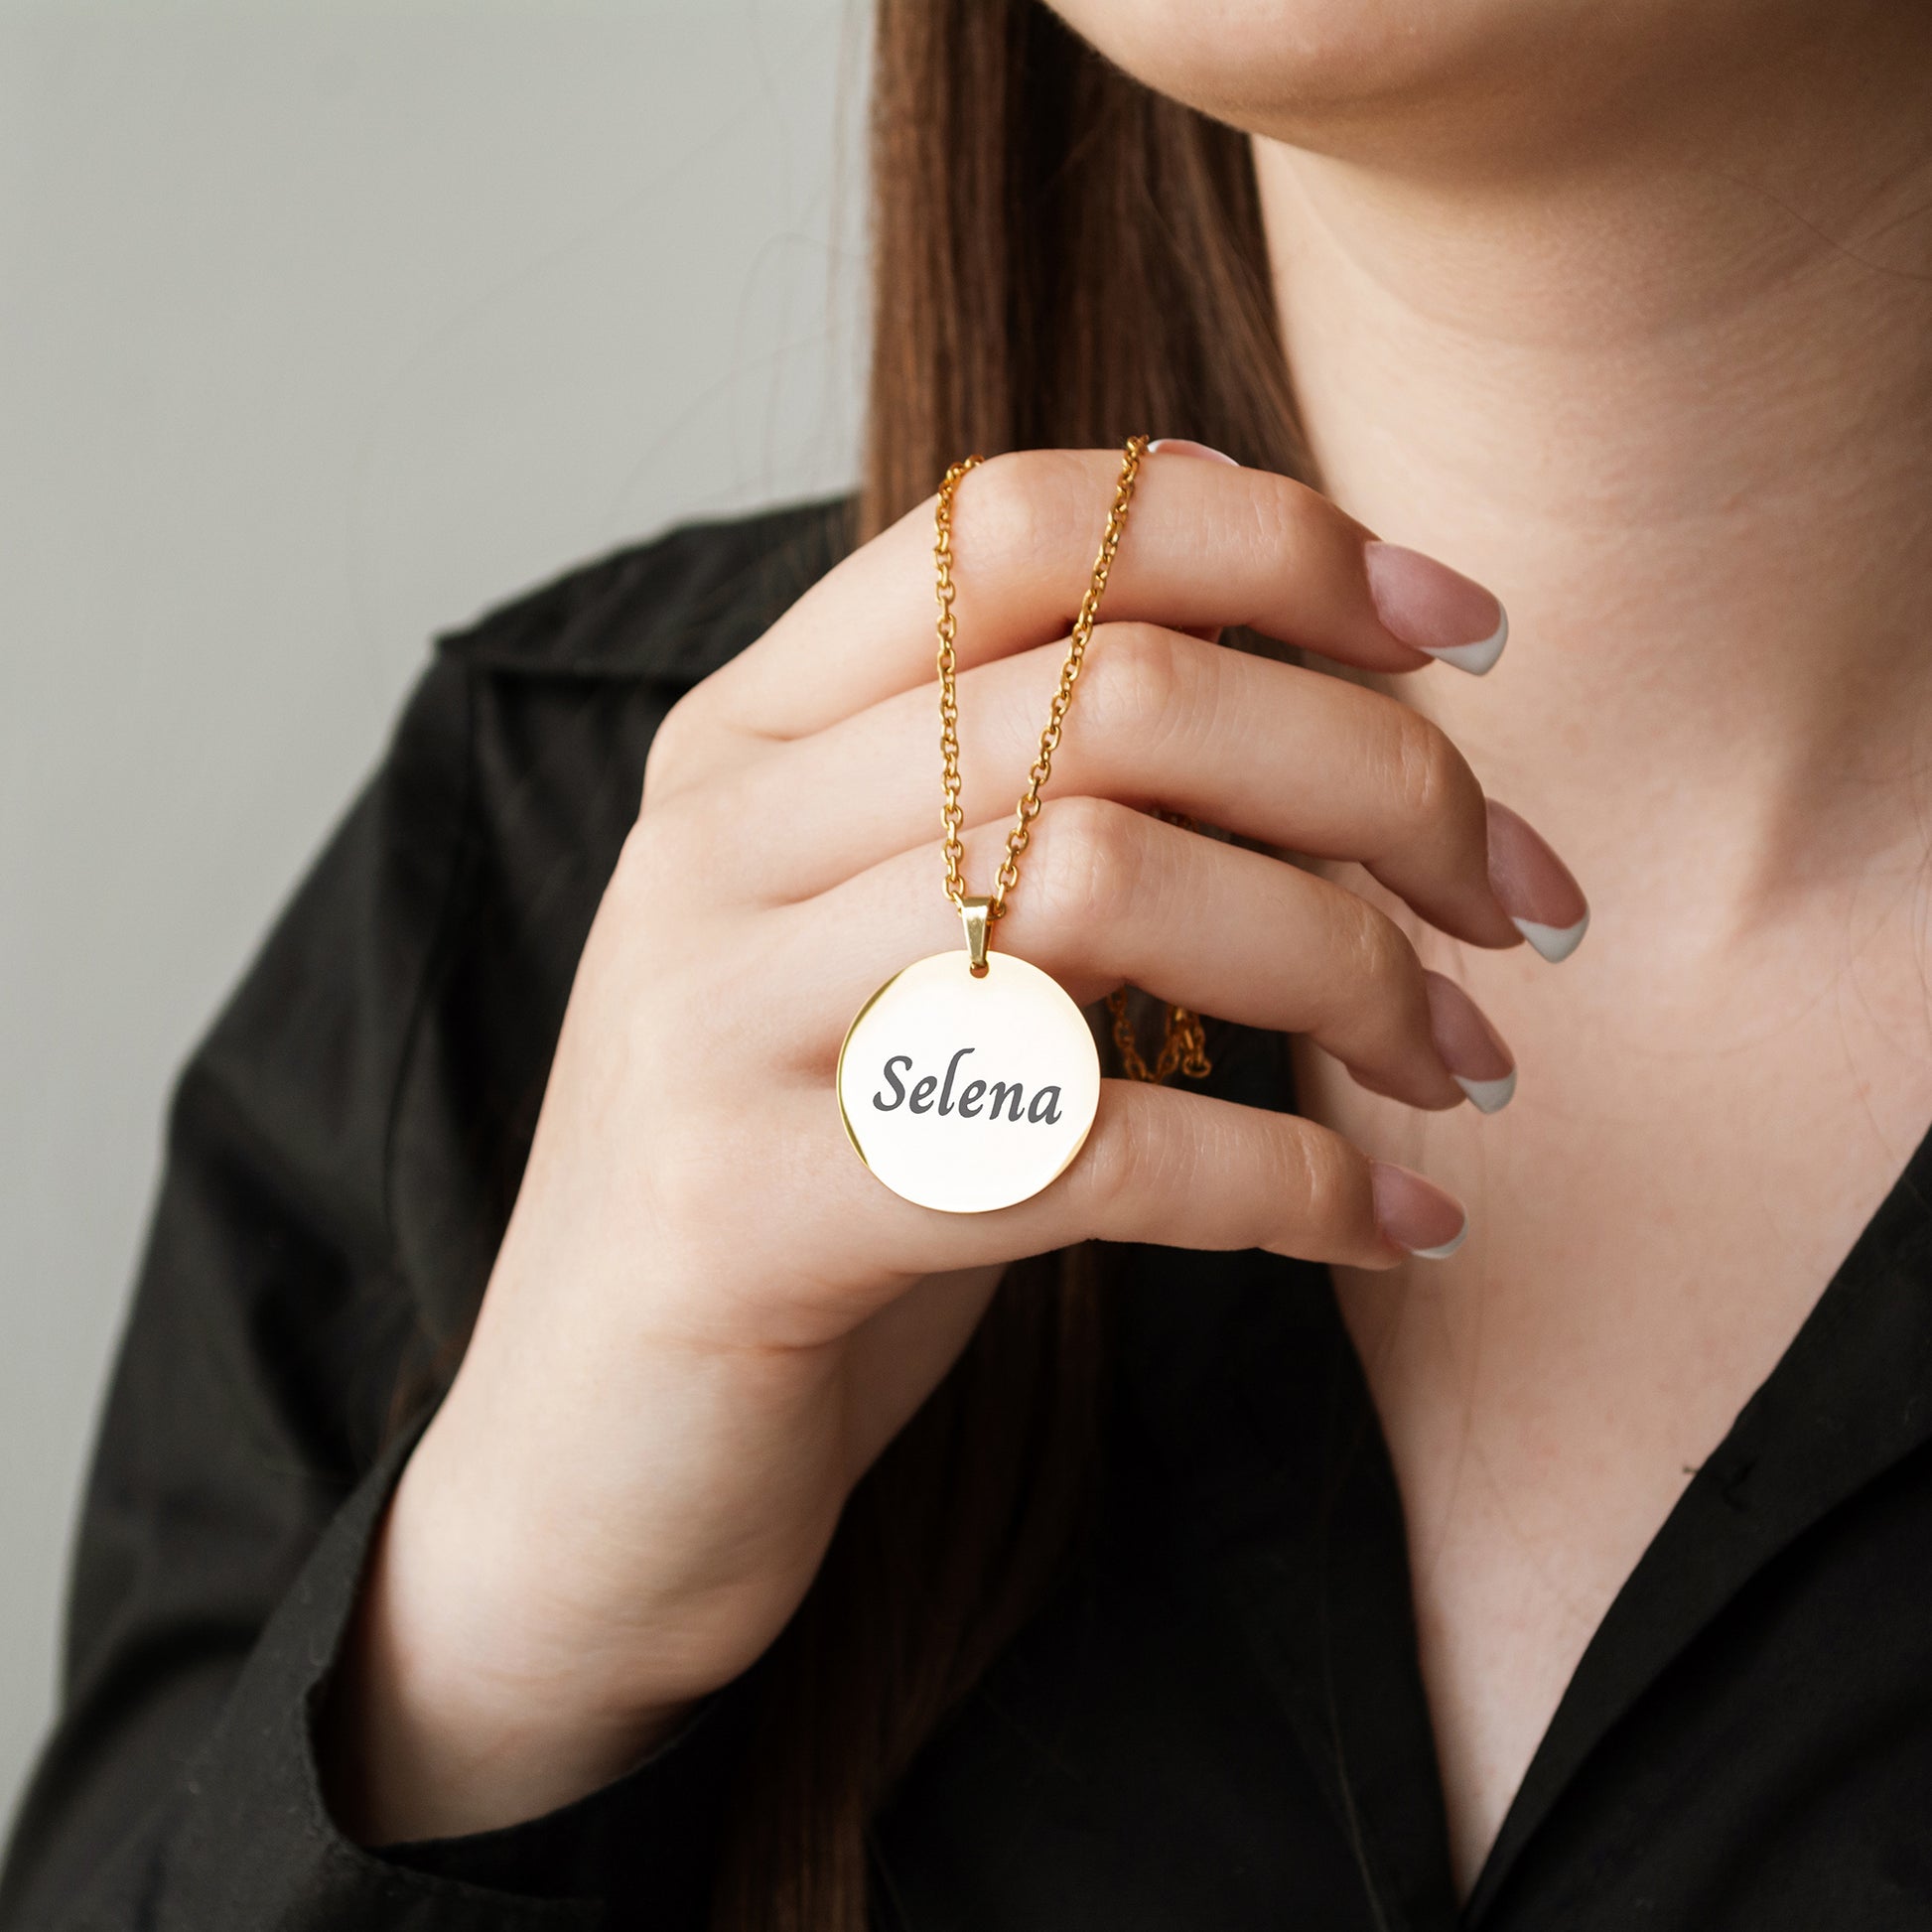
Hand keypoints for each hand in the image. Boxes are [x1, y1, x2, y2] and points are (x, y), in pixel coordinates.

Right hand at [324, 446, 1583, 1839]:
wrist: (582, 1468)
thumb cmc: (800, 1184)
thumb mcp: (894, 959)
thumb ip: (1037, 818)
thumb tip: (1352, 716)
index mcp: (750, 739)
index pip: (1019, 524)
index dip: (1271, 543)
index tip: (1464, 630)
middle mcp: (717, 843)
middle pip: (1107, 694)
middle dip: (1376, 775)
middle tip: (1516, 898)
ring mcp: (711, 1023)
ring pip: (1101, 886)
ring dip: (1347, 966)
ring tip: (1464, 1059)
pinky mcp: (748, 1218)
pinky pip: (1082, 1146)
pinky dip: (1287, 1176)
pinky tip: (1394, 1220)